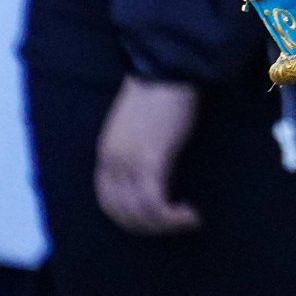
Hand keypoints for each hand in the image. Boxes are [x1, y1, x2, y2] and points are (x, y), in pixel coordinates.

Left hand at [96, 77, 202, 236]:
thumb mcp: (139, 127)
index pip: (107, 200)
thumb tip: (155, 175)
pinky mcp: (151, 160)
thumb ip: (138, 151)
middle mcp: (112, 162)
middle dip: (147, 228)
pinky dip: (172, 217)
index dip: (129, 217)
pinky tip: (189, 215)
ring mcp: (129, 162)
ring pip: (139, 213)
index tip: (154, 219)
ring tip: (186, 221)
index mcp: (106, 153)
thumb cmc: (160, 92)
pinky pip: (156, 204)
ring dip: (164, 226)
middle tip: (172, 226)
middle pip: (120, 212)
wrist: (168, 68)